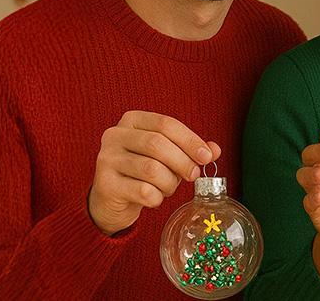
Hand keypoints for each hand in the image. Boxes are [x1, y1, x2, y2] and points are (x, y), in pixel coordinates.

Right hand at [89, 111, 218, 235]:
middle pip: (156, 144)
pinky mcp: (105, 184)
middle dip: (182, 162)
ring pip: (150, 169)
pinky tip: (155, 198)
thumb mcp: (169, 156)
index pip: (166, 124)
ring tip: (169, 188)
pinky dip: (157, 197)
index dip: (190, 140)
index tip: (207, 157)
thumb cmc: (143, 172)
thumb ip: (190, 150)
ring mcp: (106, 159)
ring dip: (169, 183)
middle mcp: (115, 135)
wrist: (112, 198)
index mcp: (132, 120)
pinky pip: (142, 191)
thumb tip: (214, 150)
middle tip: (193, 175)